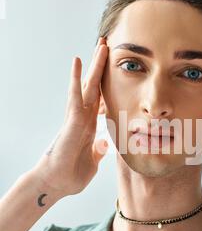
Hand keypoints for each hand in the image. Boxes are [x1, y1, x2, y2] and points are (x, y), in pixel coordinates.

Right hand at [33, 36, 108, 196]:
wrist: (56, 185)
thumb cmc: (71, 175)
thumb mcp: (92, 161)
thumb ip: (99, 151)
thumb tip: (105, 143)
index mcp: (90, 126)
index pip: (101, 100)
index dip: (107, 84)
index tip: (115, 70)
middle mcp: (83, 117)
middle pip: (95, 87)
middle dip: (102, 67)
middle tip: (108, 46)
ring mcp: (77, 117)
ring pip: (87, 86)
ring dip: (94, 66)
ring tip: (101, 45)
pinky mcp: (72, 121)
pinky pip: (75, 97)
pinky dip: (77, 79)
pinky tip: (78, 61)